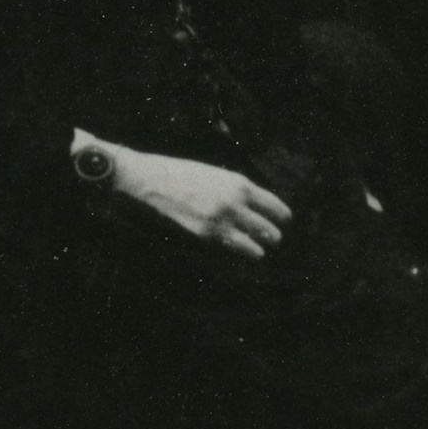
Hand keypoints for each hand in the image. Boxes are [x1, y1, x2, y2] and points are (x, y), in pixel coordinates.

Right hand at [98, 144, 292, 257]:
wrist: (144, 180)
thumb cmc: (175, 175)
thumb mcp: (213, 175)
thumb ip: (235, 191)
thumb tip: (254, 207)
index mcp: (239, 184)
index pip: (276, 207)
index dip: (281, 218)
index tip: (283, 223)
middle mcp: (235, 203)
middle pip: (270, 230)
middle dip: (272, 237)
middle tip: (271, 241)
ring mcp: (220, 222)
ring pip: (256, 247)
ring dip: (257, 250)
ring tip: (257, 251)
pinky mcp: (203, 237)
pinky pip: (232, 252)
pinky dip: (237, 254)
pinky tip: (236, 254)